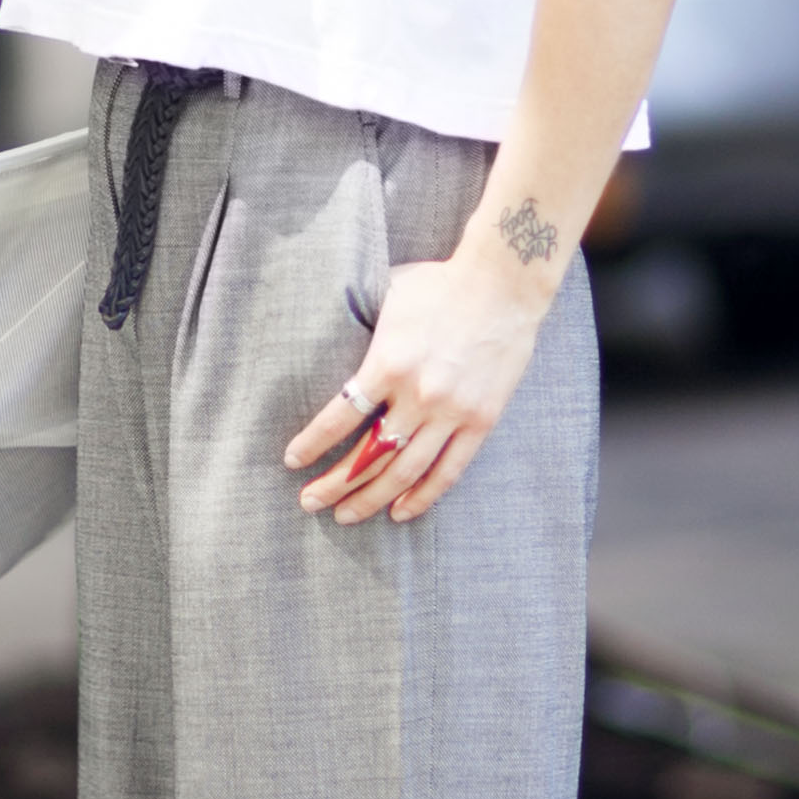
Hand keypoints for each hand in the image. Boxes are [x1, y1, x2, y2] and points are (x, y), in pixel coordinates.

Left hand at [284, 249, 546, 525]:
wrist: (505, 284)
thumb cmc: (441, 284)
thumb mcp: (387, 296)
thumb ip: (361, 326)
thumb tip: (328, 336)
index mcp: (388, 364)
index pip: (339, 417)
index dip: (312, 444)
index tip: (293, 461)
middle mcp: (418, 395)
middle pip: (368, 456)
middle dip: (334, 485)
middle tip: (310, 502)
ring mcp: (452, 412)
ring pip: (405, 472)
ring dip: (371, 499)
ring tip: (346, 515)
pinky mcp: (481, 421)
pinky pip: (449, 470)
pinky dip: (423, 497)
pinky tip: (400, 512)